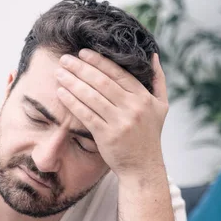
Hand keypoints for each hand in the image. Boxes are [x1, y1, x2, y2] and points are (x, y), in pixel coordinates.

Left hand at [55, 49, 168, 181]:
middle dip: (81, 68)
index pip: (118, 73)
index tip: (82, 53)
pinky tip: (61, 93)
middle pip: (102, 82)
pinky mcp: (107, 136)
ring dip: (73, 82)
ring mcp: (120, 122)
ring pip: (92, 96)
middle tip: (65, 59)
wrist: (143, 167)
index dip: (99, 61)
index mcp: (144, 98)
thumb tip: (154, 55)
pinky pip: (86, 114)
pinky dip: (72, 102)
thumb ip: (158, 80)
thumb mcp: (161, 107)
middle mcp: (133, 108)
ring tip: (59, 73)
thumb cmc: (149, 136)